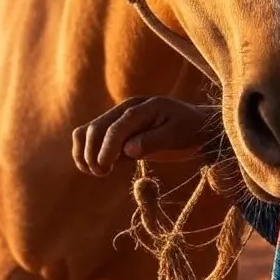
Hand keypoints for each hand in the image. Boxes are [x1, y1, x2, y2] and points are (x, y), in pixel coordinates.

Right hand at [72, 96, 216, 176]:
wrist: (195, 126)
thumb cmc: (189, 130)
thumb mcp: (178, 135)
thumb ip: (154, 141)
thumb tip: (128, 150)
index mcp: (143, 107)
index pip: (117, 127)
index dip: (107, 147)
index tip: (103, 167)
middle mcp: (126, 109)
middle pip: (96, 128)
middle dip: (93, 152)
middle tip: (102, 173)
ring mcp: (118, 118)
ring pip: (87, 131)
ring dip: (84, 152)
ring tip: (98, 171)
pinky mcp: (114, 130)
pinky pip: (90, 137)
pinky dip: (85, 152)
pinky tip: (97, 168)